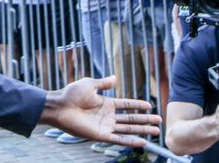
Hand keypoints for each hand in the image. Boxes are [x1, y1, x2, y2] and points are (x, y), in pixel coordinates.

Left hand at [41, 76, 160, 146]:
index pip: (126, 105)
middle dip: (145, 119)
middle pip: (131, 118)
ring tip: (156, 130)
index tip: (150, 106)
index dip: (138, 105)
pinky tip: (143, 142)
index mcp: (106, 103)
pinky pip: (119, 139)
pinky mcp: (101, 135)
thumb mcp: (89, 84)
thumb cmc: (71, 94)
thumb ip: (103, 83)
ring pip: (128, 129)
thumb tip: (115, 77)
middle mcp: (107, 115)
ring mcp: (105, 126)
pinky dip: (131, 141)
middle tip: (159, 120)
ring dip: (142, 130)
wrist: (59, 106)